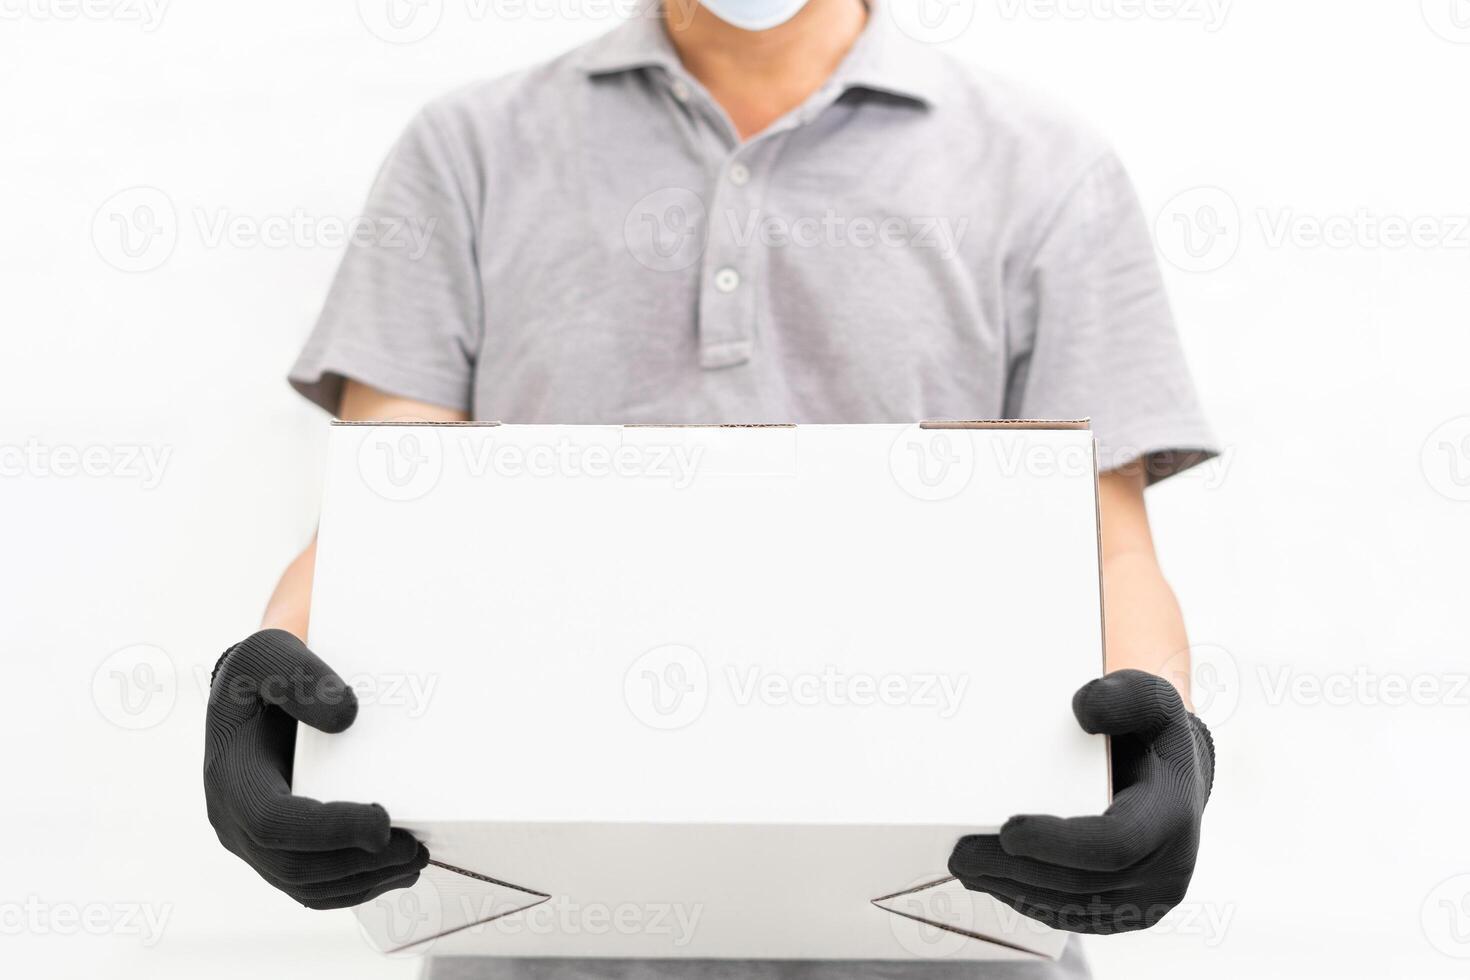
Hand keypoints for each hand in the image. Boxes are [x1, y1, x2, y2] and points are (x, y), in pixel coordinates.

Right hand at [204, 629, 428, 908]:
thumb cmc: (265, 671)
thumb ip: (302, 678)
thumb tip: (345, 716)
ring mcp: (255, 842)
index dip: (330, 829)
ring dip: (363, 882)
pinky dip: (355, 886)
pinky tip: (395, 870)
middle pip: (293, 867)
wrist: (256, 690)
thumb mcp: (273, 654)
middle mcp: (235, 819)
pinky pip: (312, 886)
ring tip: (415, 861)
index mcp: (230, 776)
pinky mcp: (278, 850)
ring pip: (305, 886)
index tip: (383, 821)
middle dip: (357, 864)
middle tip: (415, 849)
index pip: (274, 822)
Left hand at [948, 669, 1213, 934]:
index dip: (1058, 843)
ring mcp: (1147, 902)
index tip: (1008, 830)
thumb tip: (1083, 709)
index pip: (1114, 845)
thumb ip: (1122, 695)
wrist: (1175, 780)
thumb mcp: (1147, 698)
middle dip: (1016, 870)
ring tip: (965, 867)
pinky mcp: (1125, 916)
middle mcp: (1168, 871)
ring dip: (1013, 891)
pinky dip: (1027, 901)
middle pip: (1081, 883)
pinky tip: (993, 881)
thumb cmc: (1151, 735)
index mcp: (1173, 817)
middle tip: (961, 855)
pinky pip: (1071, 918)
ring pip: (1071, 907)